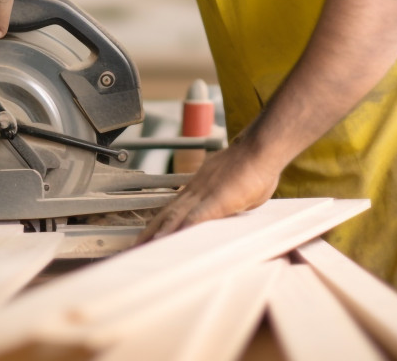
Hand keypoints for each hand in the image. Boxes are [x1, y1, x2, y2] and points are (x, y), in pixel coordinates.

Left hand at [138, 140, 280, 242]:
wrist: (262, 148)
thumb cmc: (254, 166)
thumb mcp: (235, 190)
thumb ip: (225, 203)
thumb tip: (225, 214)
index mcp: (200, 188)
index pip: (174, 209)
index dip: (159, 224)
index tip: (148, 237)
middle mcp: (196, 189)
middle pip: (167, 214)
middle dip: (150, 233)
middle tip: (134, 248)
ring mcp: (204, 192)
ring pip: (176, 216)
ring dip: (159, 234)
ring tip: (145, 249)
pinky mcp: (218, 199)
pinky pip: (197, 216)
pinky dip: (183, 229)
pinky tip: (173, 240)